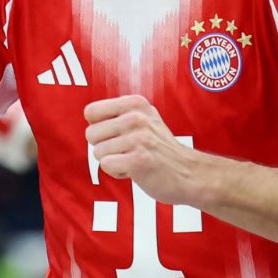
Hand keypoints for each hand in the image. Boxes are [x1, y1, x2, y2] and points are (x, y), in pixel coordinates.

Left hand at [84, 95, 221, 207]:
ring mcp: (138, 138)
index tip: (117, 135)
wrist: (189, 173)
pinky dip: (118, 172)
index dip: (99, 128)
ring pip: (98, 152)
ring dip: (114, 161)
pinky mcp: (138, 160)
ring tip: (135, 159)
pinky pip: (106, 166)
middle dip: (104, 147)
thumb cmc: (160, 148)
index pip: (91, 112)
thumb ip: (119, 113)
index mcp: (135, 103)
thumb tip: (89, 114)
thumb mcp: (146, 118)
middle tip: (128, 151)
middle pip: (91, 134)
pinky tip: (135, 170)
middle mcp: (136, 117)